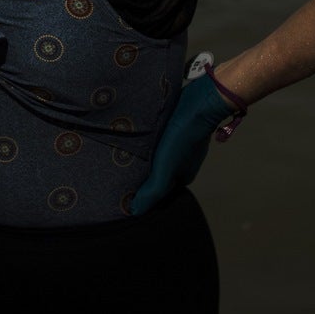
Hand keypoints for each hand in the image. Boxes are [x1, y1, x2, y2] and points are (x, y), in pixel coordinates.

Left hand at [131, 68, 234, 214]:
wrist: (199, 101)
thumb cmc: (182, 137)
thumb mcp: (166, 167)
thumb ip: (153, 190)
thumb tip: (135, 212)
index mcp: (183, 175)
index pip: (159, 190)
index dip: (143, 191)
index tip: (123, 190)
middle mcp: (182, 161)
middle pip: (157, 171)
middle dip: (140, 173)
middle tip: (115, 172)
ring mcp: (179, 143)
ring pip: (156, 154)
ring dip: (142, 155)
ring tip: (118, 154)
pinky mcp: (173, 126)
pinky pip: (156, 138)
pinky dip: (146, 141)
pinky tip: (131, 138)